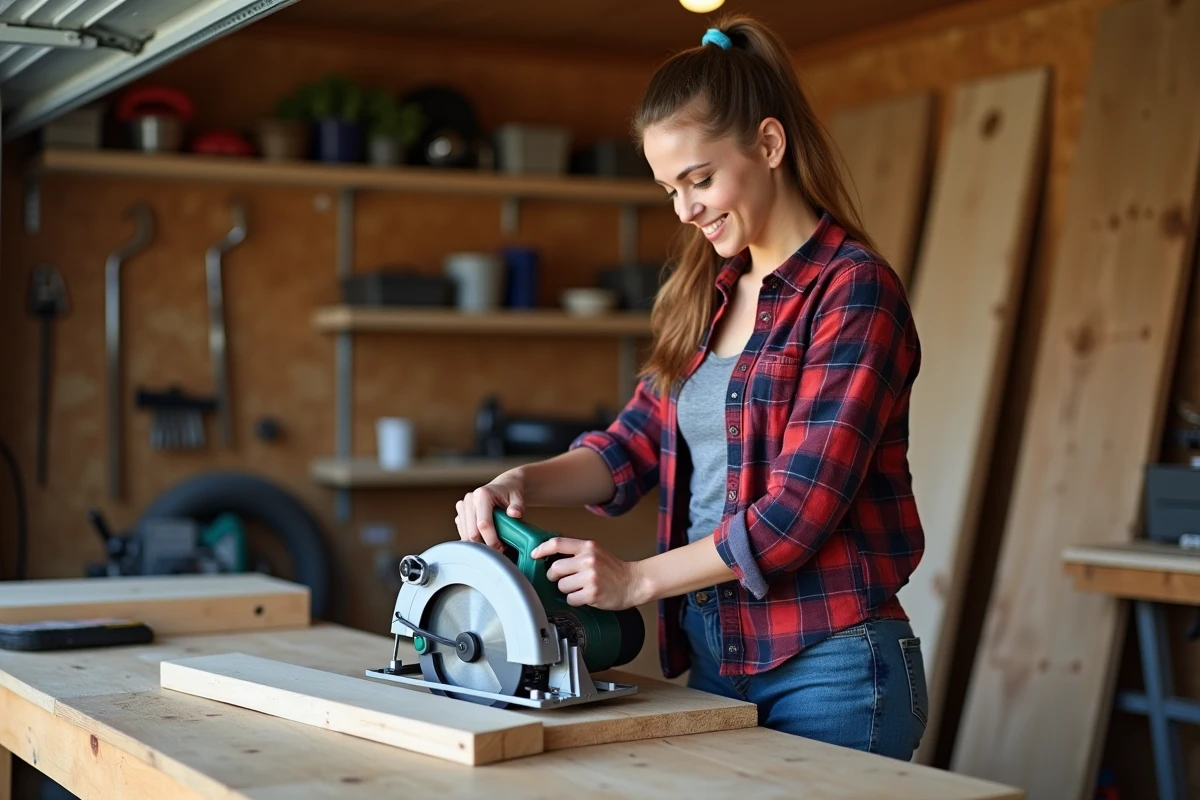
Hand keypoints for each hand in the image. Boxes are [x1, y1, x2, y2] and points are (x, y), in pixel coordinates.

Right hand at [455, 471, 524, 550]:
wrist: (503, 486)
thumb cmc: (511, 492)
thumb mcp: (518, 497)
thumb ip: (518, 506)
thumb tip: (514, 513)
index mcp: (482, 495)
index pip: (483, 524)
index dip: (492, 540)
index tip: (501, 547)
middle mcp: (469, 499)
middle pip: (472, 532)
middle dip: (485, 544)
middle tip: (499, 548)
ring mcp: (463, 506)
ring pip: (465, 535)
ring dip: (479, 543)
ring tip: (493, 541)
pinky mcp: (460, 513)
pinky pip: (463, 532)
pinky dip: (473, 539)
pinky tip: (485, 536)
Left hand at [531, 537, 647, 609]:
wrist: (633, 582)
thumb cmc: (613, 569)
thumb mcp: (596, 552)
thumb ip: (576, 552)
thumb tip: (550, 556)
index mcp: (588, 547)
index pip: (558, 543)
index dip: (542, 549)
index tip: (535, 555)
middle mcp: (588, 560)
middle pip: (555, 569)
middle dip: (554, 576)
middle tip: (562, 579)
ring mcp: (590, 577)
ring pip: (561, 586)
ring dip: (567, 590)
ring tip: (580, 588)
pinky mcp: (592, 594)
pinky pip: (570, 599)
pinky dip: (574, 600)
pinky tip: (585, 596)